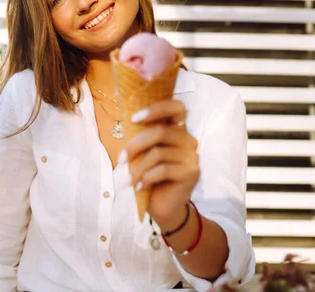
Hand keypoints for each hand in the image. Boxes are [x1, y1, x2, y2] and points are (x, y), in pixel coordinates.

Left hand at [121, 99, 199, 228]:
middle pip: (160, 132)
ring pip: (158, 153)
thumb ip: (142, 137)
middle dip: (135, 145)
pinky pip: (163, 169)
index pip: (176, 107)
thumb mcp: (144, 154)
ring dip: (137, 167)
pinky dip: (147, 178)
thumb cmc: (151, 176)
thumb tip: (126, 122)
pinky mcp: (191, 172)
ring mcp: (192, 156)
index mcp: (178, 130)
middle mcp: (188, 140)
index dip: (156, 108)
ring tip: (128, 179)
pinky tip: (139, 186)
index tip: (134, 119)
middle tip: (121, 159)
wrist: (164, 207)